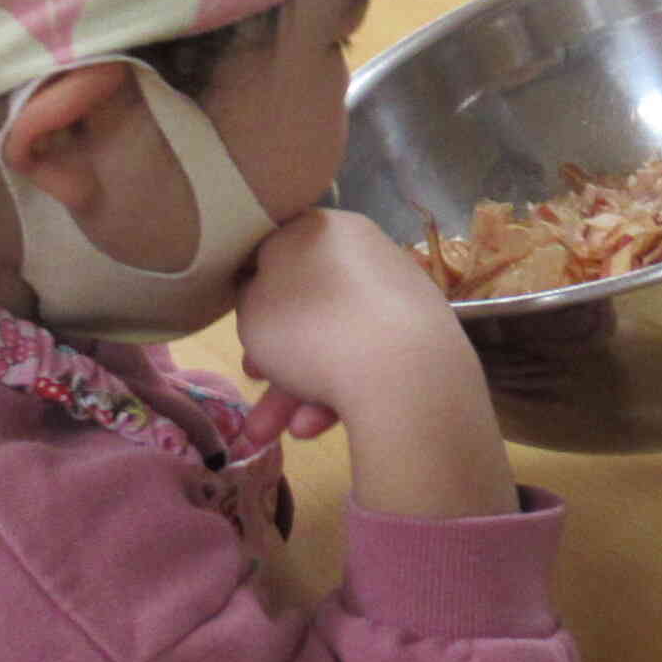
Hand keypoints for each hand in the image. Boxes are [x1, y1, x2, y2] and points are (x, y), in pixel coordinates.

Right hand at [233, 211, 512, 516]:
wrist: (402, 372)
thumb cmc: (309, 328)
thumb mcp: (251, 307)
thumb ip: (251, 291)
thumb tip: (265, 286)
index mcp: (322, 228)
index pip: (277, 248)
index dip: (251, 286)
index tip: (241, 319)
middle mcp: (363, 252)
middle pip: (305, 304)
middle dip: (273, 354)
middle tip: (253, 381)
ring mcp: (395, 294)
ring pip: (332, 339)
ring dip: (295, 388)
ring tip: (269, 433)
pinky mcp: (420, 335)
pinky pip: (365, 358)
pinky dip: (338, 390)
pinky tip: (315, 427)